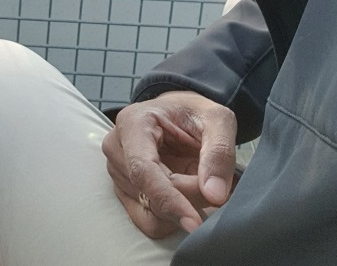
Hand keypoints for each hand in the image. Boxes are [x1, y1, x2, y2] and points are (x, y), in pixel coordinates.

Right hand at [102, 91, 237, 237]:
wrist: (180, 115)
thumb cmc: (193, 113)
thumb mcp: (217, 119)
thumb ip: (219, 153)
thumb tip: (214, 194)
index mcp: (133, 123)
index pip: (143, 169)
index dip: (168, 198)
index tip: (195, 223)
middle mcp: (117, 148)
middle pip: (153, 194)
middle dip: (191, 197)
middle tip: (215, 183)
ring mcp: (117, 172)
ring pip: (154, 212)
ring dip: (184, 206)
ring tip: (198, 181)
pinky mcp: (125, 192)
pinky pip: (151, 222)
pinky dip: (175, 218)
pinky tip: (186, 197)